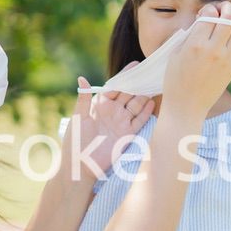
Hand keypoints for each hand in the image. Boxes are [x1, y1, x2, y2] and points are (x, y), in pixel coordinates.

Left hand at [61, 63, 154, 180]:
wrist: (81, 165)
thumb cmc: (75, 141)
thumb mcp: (78, 117)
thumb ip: (84, 98)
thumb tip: (82, 78)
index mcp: (100, 105)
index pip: (115, 86)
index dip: (125, 76)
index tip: (136, 65)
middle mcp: (112, 112)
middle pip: (128, 94)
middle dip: (138, 83)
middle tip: (150, 71)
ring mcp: (121, 122)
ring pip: (136, 105)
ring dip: (145, 95)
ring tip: (154, 83)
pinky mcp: (127, 134)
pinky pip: (139, 121)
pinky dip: (146, 112)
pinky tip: (152, 102)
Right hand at [162, 1, 230, 118]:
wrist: (186, 107)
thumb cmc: (175, 80)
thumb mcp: (176, 53)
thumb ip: (190, 35)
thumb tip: (203, 19)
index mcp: (196, 44)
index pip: (210, 13)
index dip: (208, 8)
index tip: (204, 12)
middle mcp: (214, 50)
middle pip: (230, 16)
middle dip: (226, 7)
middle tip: (222, 9)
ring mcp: (226, 59)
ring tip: (229, 19)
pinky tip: (227, 38)